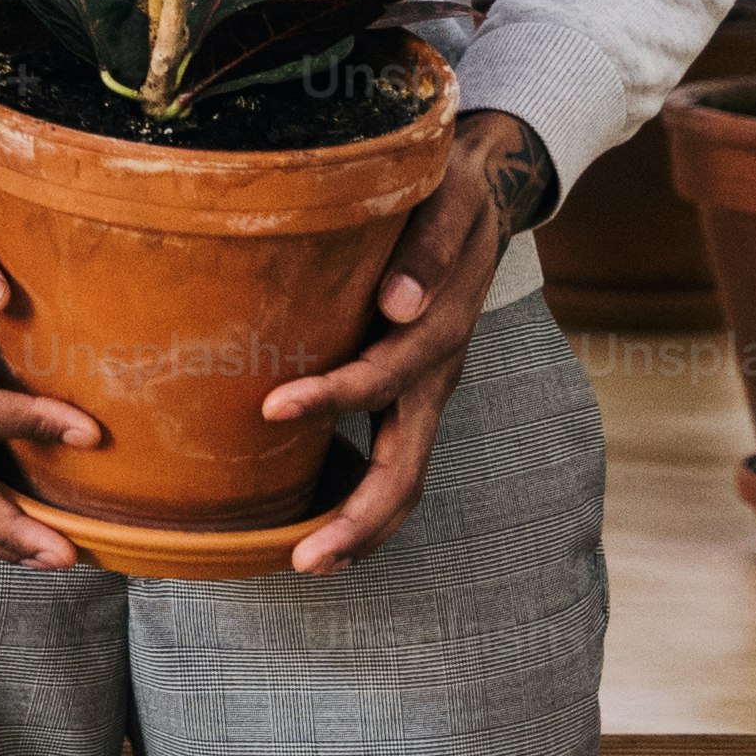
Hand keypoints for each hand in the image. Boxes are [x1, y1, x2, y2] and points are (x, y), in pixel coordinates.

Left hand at [261, 108, 547, 571]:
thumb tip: (396, 305)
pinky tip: (313, 518)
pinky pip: (395, 456)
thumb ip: (427, 249)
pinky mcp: (412, 390)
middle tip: (304, 559)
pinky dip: (362, 495)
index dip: (332, 397)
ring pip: (405, 475)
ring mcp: (426, 388)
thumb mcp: (447, 202)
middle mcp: (435, 373)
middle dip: (360, 519)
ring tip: (307, 561)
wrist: (484, 194)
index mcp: (437, 330)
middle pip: (409, 467)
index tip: (271, 408)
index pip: (383, 378)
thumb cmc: (451, 194)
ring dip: (362, 524)